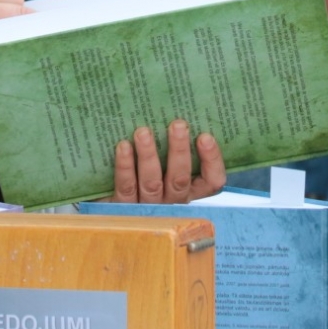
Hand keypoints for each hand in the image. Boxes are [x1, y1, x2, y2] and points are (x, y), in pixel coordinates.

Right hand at [0, 0, 27, 80]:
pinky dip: (2, 60)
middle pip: (21, 14)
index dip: (20, 12)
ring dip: (15, 44)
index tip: (23, 24)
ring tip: (8, 53)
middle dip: (22, 27)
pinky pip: (0, 55)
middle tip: (17, 40)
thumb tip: (7, 18)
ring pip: (15, 35)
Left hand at [109, 120, 224, 203]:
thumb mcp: (167, 167)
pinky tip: (123, 146)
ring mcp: (148, 207)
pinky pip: (126, 187)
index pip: (211, 182)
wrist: (115, 214)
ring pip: (152, 183)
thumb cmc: (147, 176)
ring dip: (149, 156)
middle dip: (179, 150)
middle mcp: (172, 202)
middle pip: (180, 179)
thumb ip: (175, 150)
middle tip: (177, 125)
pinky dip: (125, 166)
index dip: (212, 161)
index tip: (205, 136)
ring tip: (143, 132)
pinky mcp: (123, 207)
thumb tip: (178, 114)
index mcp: (189, 191)